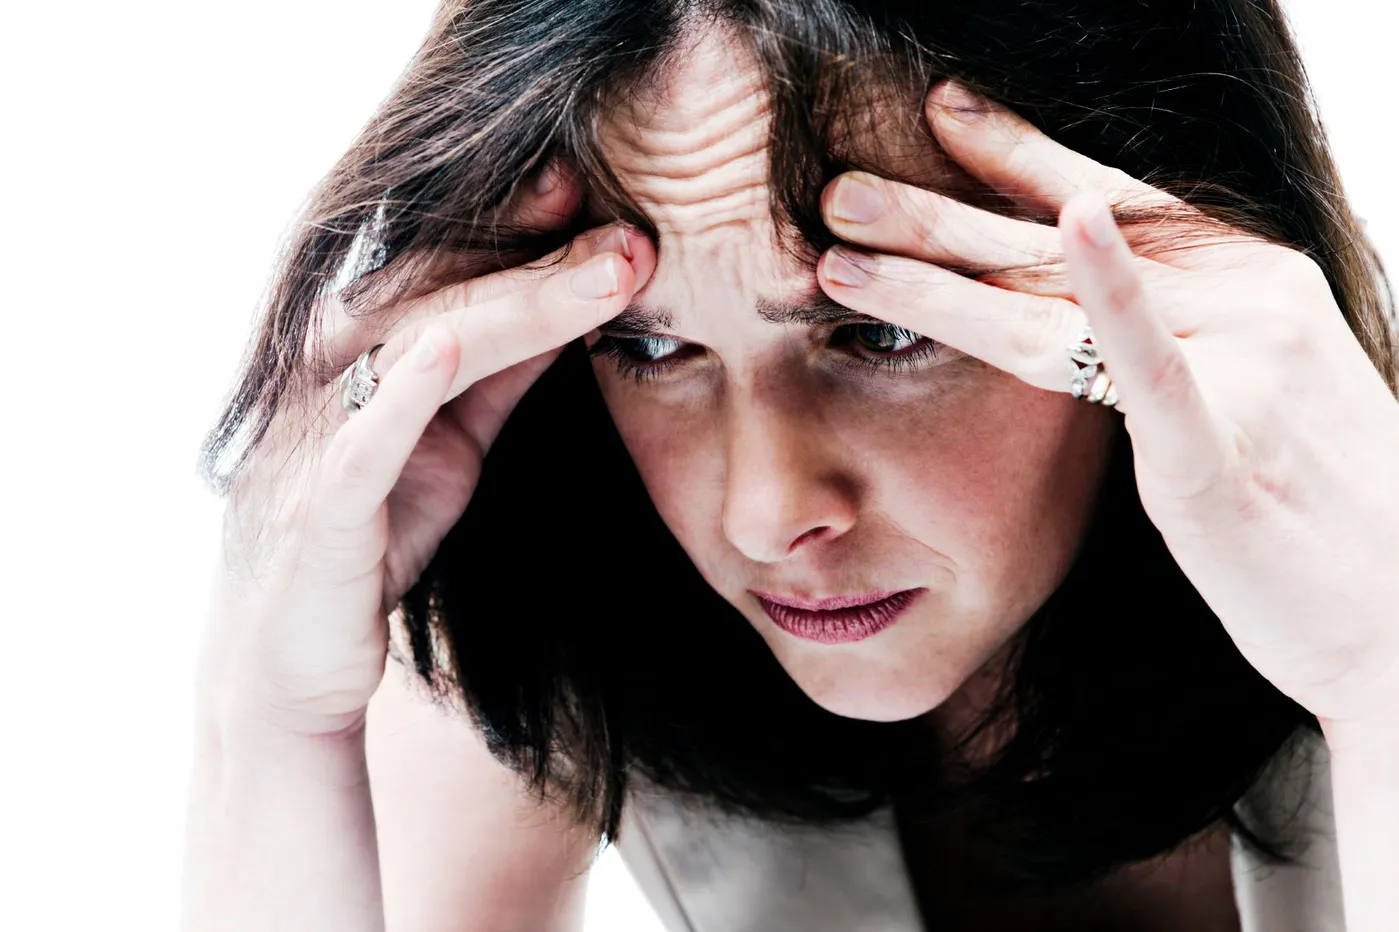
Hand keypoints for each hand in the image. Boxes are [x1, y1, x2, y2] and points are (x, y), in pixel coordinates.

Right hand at [199, 167, 656, 738]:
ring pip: (418, 343)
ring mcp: (316, 433)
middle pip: (446, 290)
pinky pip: (361, 443)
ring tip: (603, 273)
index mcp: (365, 349)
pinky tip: (443, 346)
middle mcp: (330, 370)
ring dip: (513, 304)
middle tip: (637, 235)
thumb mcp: (454, 446)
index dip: (534, 232)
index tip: (617, 195)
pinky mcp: (316, 508)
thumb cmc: (370, 540)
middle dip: (545, 259)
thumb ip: (500, 374)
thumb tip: (573, 305)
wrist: (288, 663)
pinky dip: (400, 392)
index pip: (457, 271)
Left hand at [816, 79, 1398, 730]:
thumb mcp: (1242, 395)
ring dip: (941, 267)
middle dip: (940, 208)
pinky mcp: (1221, 449)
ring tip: (843, 244)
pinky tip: (1071, 229)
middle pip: (1062, 239)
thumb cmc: (1313, 509)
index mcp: (1249, 282)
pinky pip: (1154, 364)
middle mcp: (1248, 299)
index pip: (1112, 200)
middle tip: (839, 183)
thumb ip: (1166, 338)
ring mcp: (1243, 365)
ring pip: (1062, 301)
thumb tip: (1082, 302)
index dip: (1017, 154)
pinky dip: (1113, 294)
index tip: (937, 114)